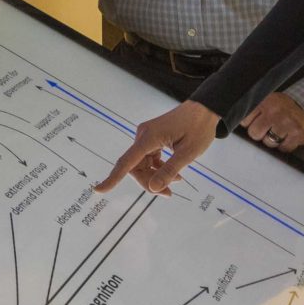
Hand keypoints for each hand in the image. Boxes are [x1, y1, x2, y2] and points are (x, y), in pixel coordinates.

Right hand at [95, 101, 217, 194]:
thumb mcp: (188, 153)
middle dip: (149, 182)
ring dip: (156, 176)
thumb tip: (153, 189)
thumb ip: (170, 171)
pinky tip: (174, 175)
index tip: (98, 190)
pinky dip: (159, 168)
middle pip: (135, 167)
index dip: (112, 178)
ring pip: (142, 164)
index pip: (126, 162)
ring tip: (176, 182)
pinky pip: (149, 158)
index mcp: (149, 137)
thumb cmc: (198, 129)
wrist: (204, 110)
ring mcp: (147, 136)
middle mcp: (143, 135)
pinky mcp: (152, 138)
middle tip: (168, 194)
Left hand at [240, 93, 303, 153]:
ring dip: (274, 141)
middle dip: (261, 135)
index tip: (257, 123)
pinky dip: (286, 146)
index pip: (245, 120)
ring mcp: (286, 123)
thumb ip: (256, 111)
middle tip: (269, 129)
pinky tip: (289, 137)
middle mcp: (275, 111)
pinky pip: (284, 148)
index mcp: (265, 102)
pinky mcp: (297, 134)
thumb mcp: (270, 103)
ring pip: (268, 143)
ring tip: (281, 132)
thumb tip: (239, 126)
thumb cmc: (285, 109)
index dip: (250, 125)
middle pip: (254, 133)